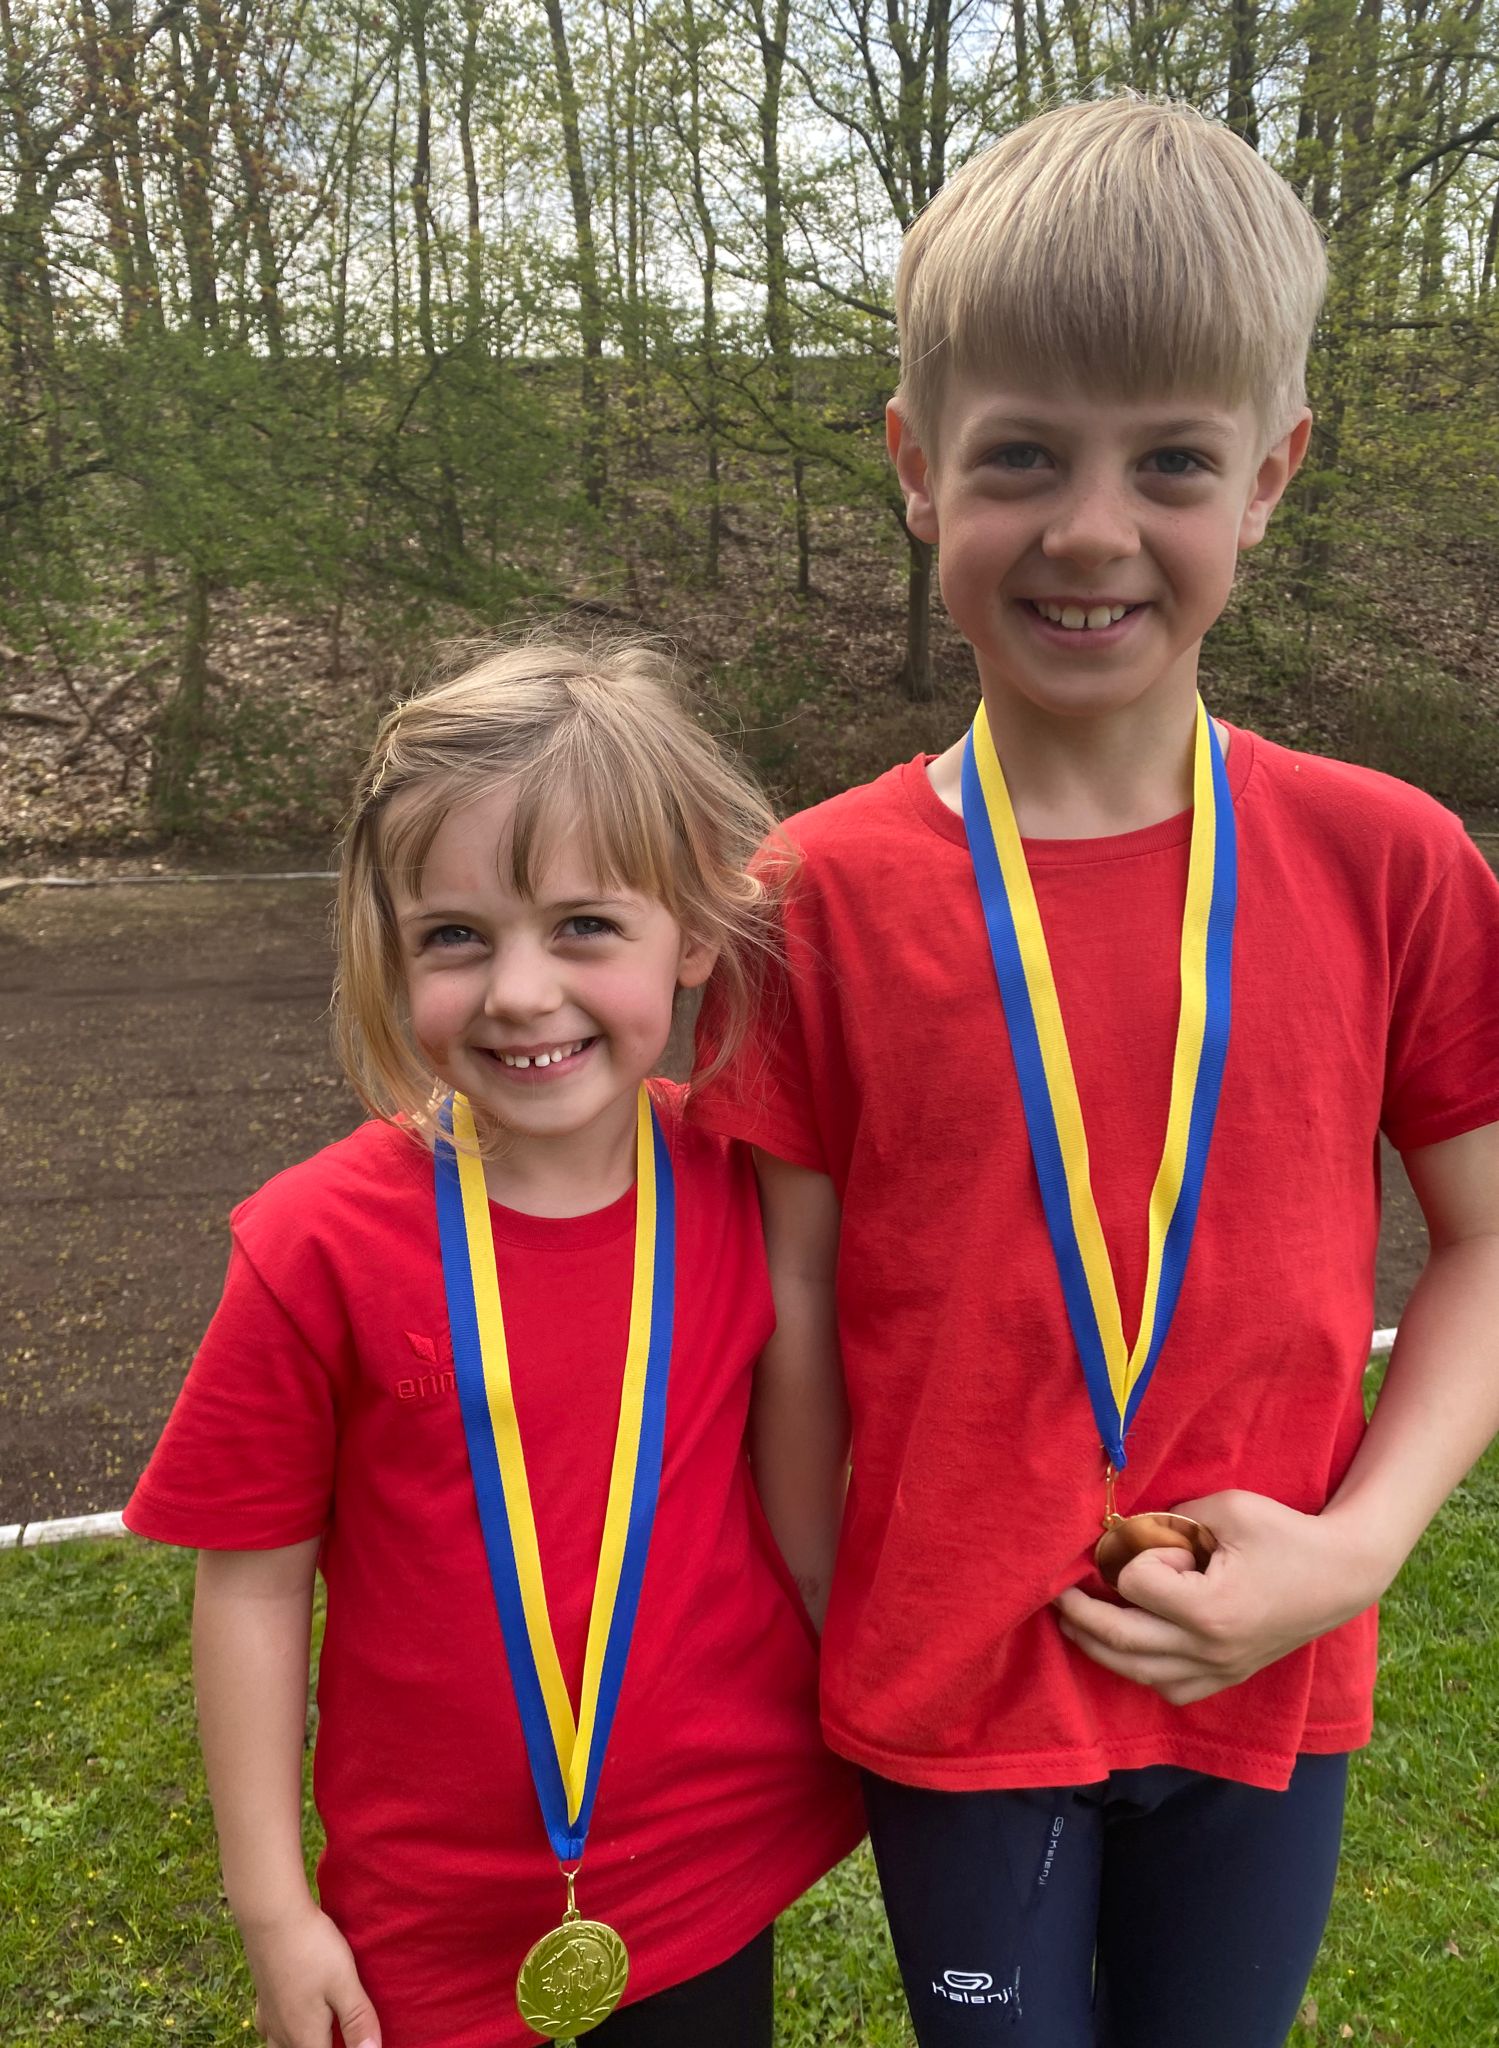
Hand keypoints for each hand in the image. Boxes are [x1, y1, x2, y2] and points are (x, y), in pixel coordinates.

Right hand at [240, 1901, 380, 2047]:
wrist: (271, 1916)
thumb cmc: (312, 1948)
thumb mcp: (344, 1983)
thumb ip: (358, 2021)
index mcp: (305, 2038)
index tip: (359, 2038)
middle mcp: (283, 2035)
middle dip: (325, 2047)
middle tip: (344, 2034)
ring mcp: (269, 2018)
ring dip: (304, 2043)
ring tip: (322, 2033)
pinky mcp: (263, 1998)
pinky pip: (272, 2031)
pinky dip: (285, 2032)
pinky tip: (293, 2016)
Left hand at [1052, 1489, 1387, 1705]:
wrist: (1343, 1573)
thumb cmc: (1286, 1533)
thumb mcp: (1226, 1508)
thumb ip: (1170, 1520)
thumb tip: (1124, 1534)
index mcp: (1210, 1609)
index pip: (1134, 1585)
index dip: (1132, 1554)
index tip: (1149, 1536)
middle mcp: (1211, 1650)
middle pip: (1122, 1641)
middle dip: (1080, 1615)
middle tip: (1056, 1594)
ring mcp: (1221, 1669)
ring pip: (1141, 1674)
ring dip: (1101, 1649)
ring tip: (1075, 1623)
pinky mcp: (1230, 1676)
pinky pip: (1172, 1689)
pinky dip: (1142, 1672)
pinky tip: (1128, 1649)